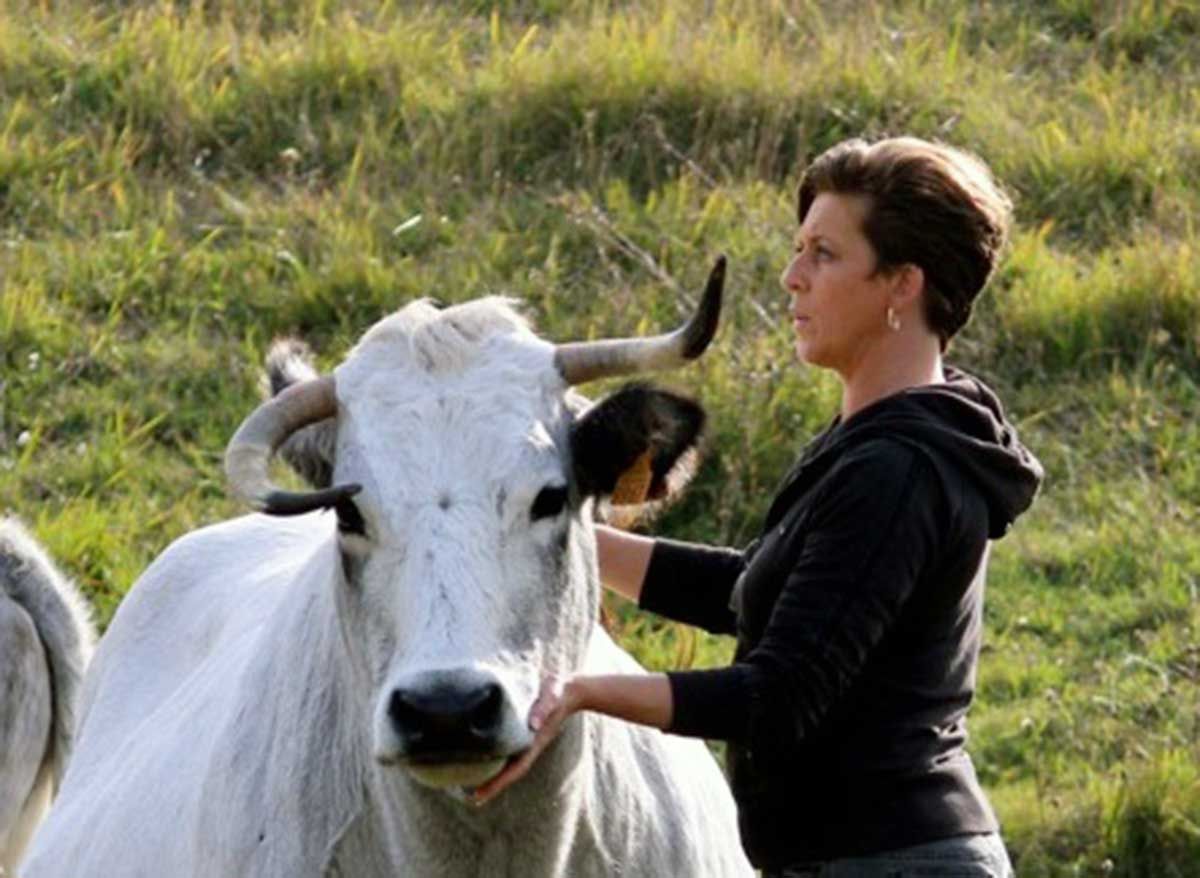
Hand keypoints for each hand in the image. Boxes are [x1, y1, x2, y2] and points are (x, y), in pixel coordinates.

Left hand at [471, 675, 579, 805]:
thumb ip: (544, 709)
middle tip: (469, 799)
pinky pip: (505, 748)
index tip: (478, 797)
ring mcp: (524, 740)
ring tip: (470, 784)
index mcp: (534, 742)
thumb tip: (534, 725)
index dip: (497, 784)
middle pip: (507, 772)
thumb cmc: (557, 692)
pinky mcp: (521, 731)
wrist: (567, 688)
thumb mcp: (552, 697)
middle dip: (490, 786)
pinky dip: (492, 756)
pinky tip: (479, 757)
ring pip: (506, 762)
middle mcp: (527, 745)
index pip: (514, 769)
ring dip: (491, 774)